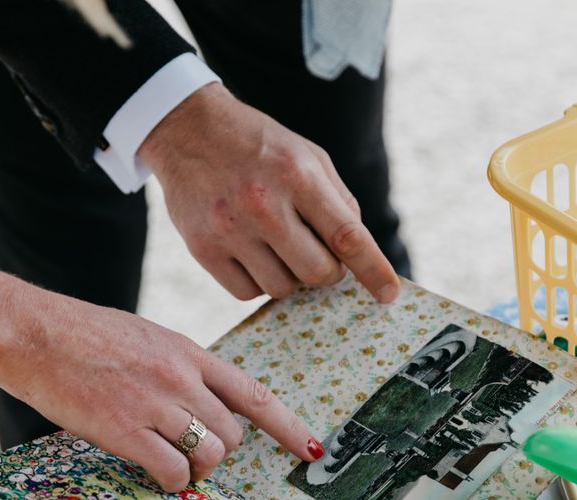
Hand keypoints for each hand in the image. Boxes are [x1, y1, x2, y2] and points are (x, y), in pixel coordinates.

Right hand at [0, 286, 321, 491]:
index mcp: (191, 354)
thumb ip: (183, 370)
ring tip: (172, 464)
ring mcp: (157, 404)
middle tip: (193, 454)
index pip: (254, 395)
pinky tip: (153, 473)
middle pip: (234, 435)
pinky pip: (172, 471)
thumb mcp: (151, 339)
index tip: (311, 449)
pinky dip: (170, 481)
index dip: (288, 426)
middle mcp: (183, 378)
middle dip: (221, 452)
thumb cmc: (87, 335)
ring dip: (197, 470)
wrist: (34, 332)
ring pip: (210, 455)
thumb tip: (205, 403)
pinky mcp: (126, 430)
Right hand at [138, 83, 400, 302]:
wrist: (186, 128)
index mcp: (297, 174)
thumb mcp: (307, 155)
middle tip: (317, 252)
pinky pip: (247, 293)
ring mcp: (229, 229)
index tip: (389, 294)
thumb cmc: (258, 145)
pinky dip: (257, 281)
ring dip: (290, 275)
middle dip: (327, 271)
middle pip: (317, 273)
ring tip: (276, 244)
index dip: (373, 270)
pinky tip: (252, 253)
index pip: (347, 236)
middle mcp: (263, 203)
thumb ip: (338, 200)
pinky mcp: (203, 249)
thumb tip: (357, 253)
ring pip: (282, 288)